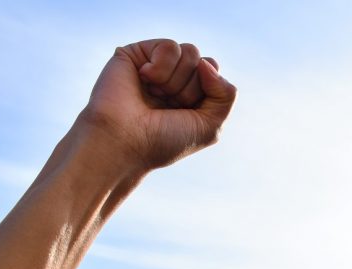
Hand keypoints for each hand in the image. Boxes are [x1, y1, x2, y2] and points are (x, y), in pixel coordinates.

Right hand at [81, 39, 236, 172]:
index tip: (186, 113)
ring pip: (191, 52)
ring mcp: (156, 65)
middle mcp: (175, 79)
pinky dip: (161, 67)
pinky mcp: (137, 53)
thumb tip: (207, 63)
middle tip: (169, 106)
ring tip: (155, 95)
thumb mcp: (210, 125)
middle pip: (205, 62)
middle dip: (192, 88)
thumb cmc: (164, 140)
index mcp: (191, 96)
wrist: (124, 140)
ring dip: (176, 81)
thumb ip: (226, 94)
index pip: (215, 74)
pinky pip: (170, 46)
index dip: (208, 93)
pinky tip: (144, 79)